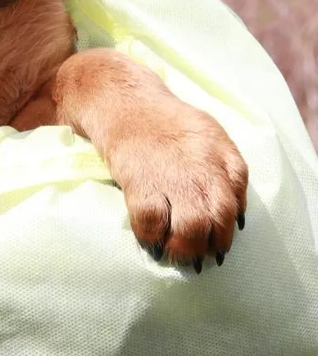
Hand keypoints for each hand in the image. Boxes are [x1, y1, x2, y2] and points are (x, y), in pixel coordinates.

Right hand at [109, 99, 247, 271]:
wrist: (120, 100)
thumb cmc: (162, 120)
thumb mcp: (206, 133)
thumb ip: (225, 168)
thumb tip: (236, 212)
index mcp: (220, 151)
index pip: (236, 199)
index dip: (228, 227)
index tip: (218, 240)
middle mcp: (201, 166)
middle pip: (219, 219)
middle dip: (211, 245)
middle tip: (199, 256)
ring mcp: (171, 175)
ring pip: (191, 229)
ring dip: (185, 249)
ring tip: (176, 254)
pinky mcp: (140, 182)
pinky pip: (152, 224)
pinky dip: (152, 238)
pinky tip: (150, 240)